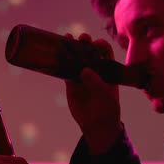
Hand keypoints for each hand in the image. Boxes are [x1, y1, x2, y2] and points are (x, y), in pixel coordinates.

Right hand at [65, 33, 122, 153]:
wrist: (97, 125)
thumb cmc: (107, 109)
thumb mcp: (105, 96)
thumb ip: (96, 83)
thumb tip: (84, 70)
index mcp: (107, 69)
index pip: (105, 52)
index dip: (101, 45)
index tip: (96, 44)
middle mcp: (94, 69)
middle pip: (89, 51)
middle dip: (85, 43)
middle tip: (82, 39)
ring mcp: (82, 75)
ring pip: (75, 58)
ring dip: (70, 49)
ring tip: (66, 38)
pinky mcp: (71, 83)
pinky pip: (65, 70)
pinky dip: (60, 63)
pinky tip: (56, 56)